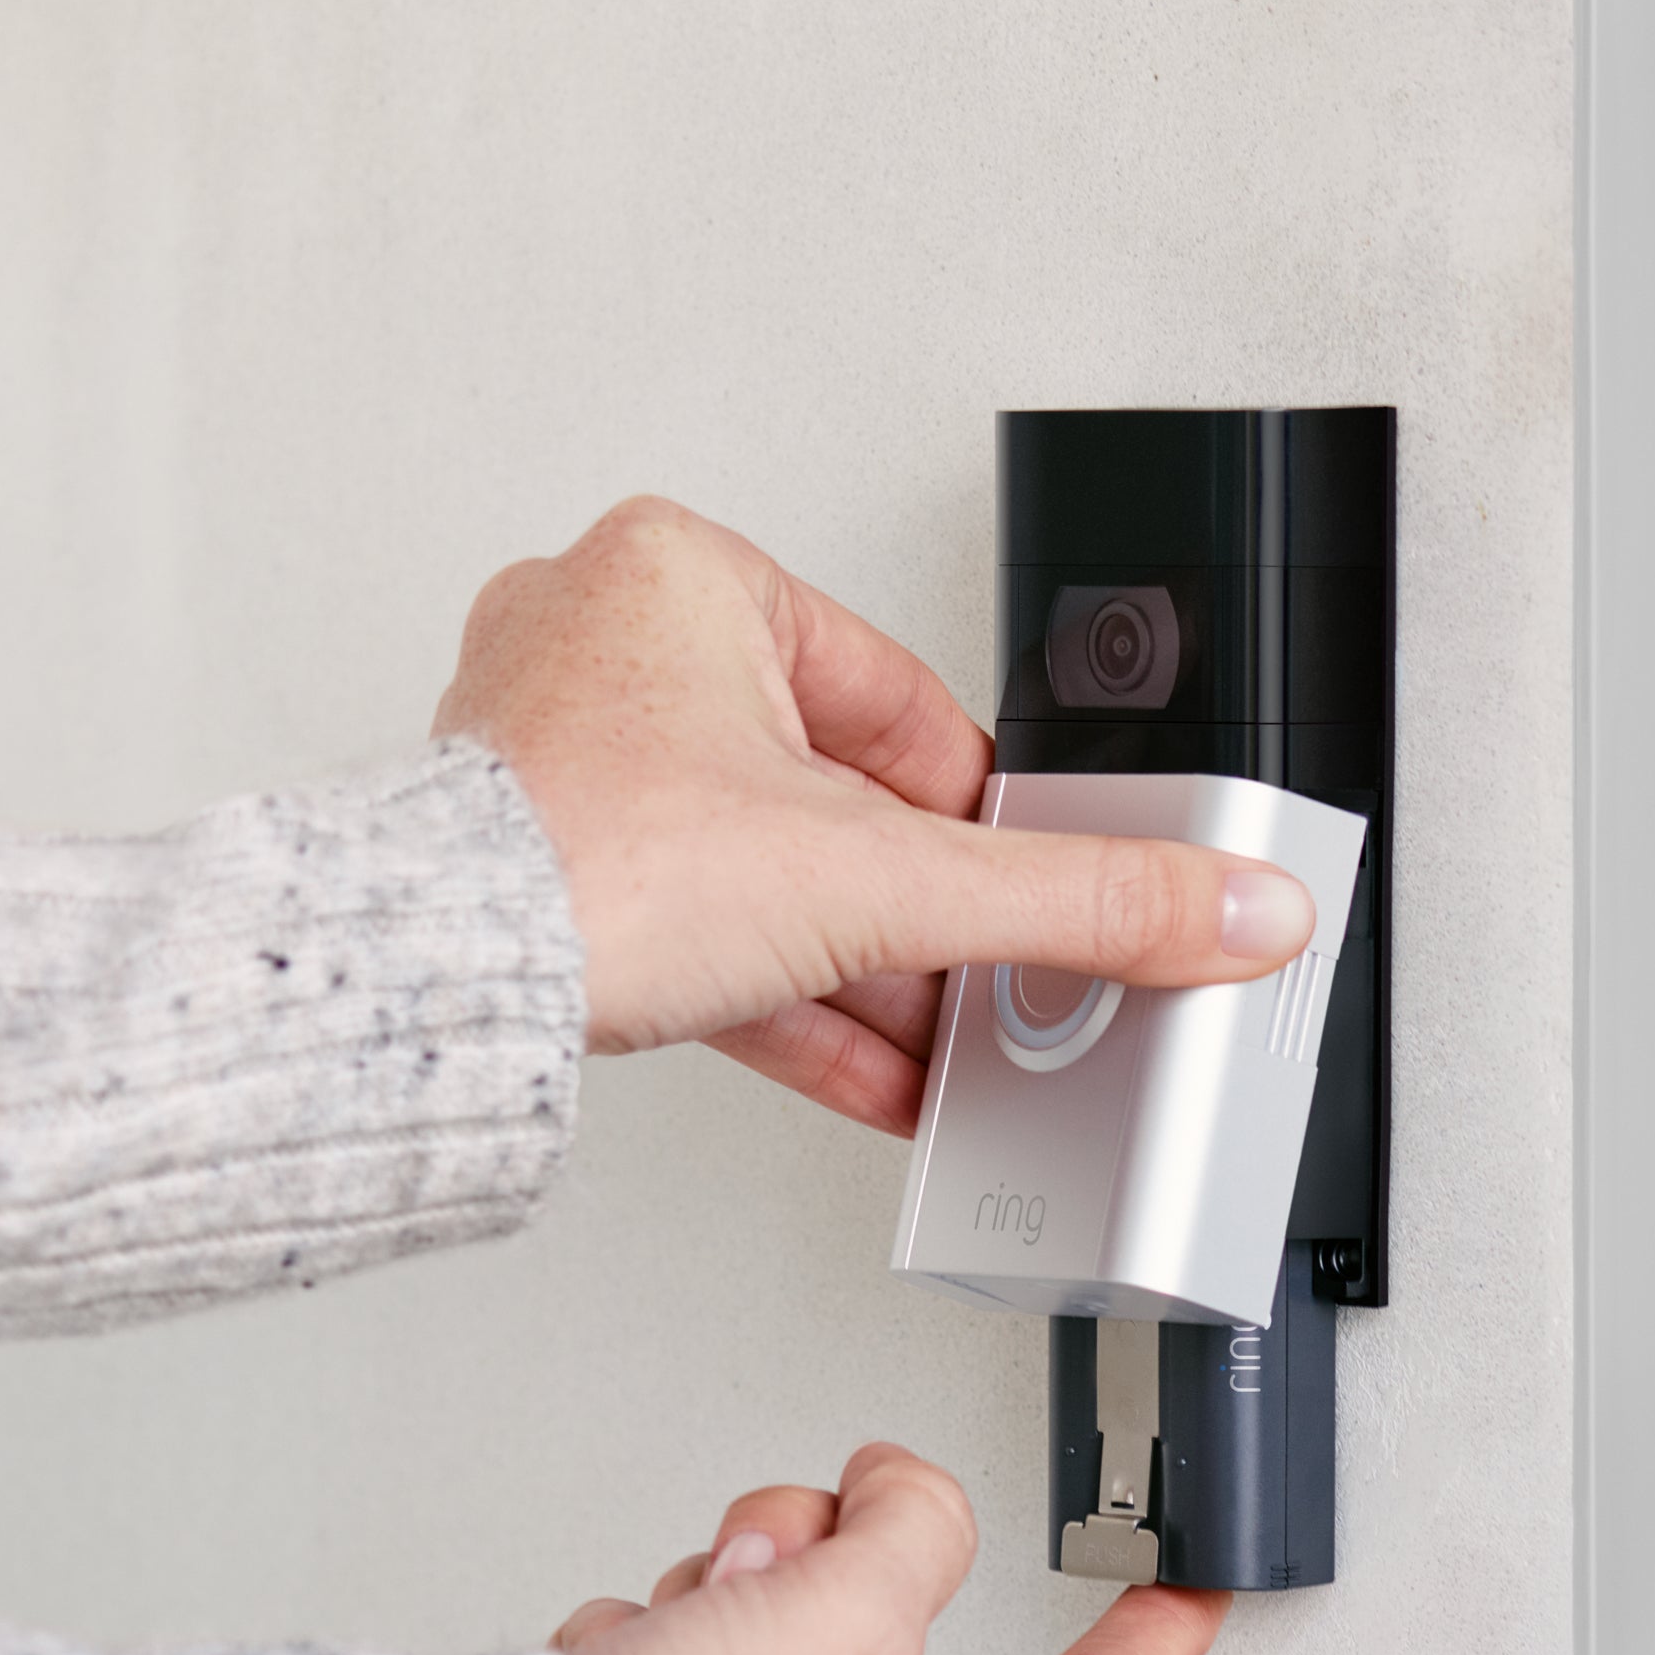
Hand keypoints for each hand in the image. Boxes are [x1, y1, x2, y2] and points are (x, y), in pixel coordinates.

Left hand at [436, 495, 1314, 1134]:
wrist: (432, 991)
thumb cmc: (586, 869)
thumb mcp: (880, 881)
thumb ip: (1068, 900)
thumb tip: (1221, 907)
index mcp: (686, 577)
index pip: (900, 705)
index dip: (978, 819)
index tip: (1027, 889)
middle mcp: (606, 645)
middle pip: (828, 801)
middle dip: (910, 917)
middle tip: (981, 985)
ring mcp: (555, 760)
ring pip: (754, 873)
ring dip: (855, 973)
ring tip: (935, 1050)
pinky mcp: (531, 868)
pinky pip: (689, 928)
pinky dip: (777, 998)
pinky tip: (865, 1076)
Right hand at [553, 1444, 1225, 1654]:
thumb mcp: (846, 1622)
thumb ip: (910, 1533)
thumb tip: (896, 1494)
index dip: (1143, 1644)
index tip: (1188, 1600)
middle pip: (890, 1641)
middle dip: (826, 1572)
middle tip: (782, 1563)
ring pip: (778, 1629)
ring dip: (727, 1593)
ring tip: (683, 1635)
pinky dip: (648, 1638)